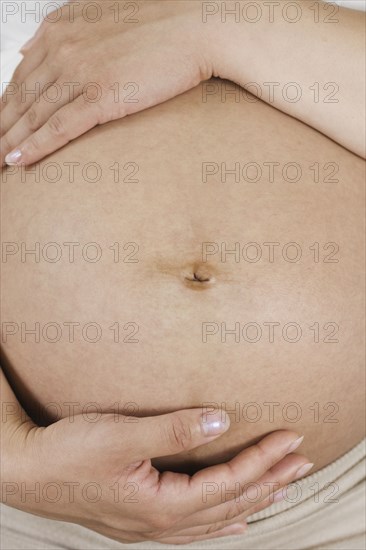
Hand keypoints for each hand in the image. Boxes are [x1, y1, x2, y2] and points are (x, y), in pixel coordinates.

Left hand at [0, 0, 212, 165]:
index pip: (22, 76)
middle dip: (0, 127)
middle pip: (20, 98)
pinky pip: (59, 127)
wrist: (196, 27)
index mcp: (61, 30)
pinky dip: (35, 146)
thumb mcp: (99, 15)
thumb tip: (27, 51)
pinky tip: (18, 160)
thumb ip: (61, 32)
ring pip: (33, 115)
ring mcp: (81, 72)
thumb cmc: (157, 24)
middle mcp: (63, 49)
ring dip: (9, 142)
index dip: (5, 106)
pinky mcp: (102, 95)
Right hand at [3, 406, 310, 544]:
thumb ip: (173, 429)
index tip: (292, 439)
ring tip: (284, 487)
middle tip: (303, 462)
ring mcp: (152, 526)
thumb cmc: (69, 453)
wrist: (28, 472)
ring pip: (218, 519)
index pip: (229, 483)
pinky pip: (197, 527)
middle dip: (271, 481)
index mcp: (161, 504)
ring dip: (254, 499)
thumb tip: (221, 421)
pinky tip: (237, 523)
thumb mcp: (121, 435)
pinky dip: (225, 520)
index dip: (263, 461)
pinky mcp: (142, 518)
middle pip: (232, 505)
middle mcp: (162, 523)